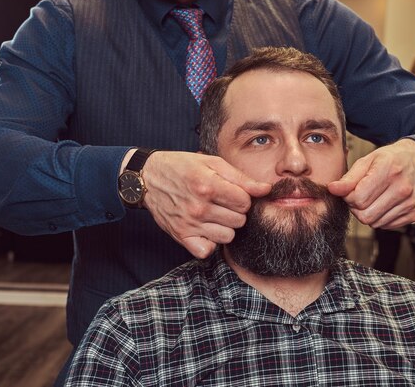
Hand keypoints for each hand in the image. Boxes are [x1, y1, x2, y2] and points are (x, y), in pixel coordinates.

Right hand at [141, 151, 270, 257]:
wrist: (147, 178)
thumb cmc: (182, 167)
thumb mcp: (212, 163)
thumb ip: (241, 178)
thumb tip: (266, 189)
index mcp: (208, 185)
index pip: (245, 202)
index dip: (243, 197)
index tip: (233, 193)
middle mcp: (199, 207)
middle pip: (239, 220)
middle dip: (235, 212)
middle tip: (222, 203)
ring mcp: (190, 224)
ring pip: (228, 237)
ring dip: (225, 227)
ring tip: (214, 215)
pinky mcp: (181, 236)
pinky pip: (207, 251)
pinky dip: (210, 243)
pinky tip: (206, 230)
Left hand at [328, 139, 414, 228]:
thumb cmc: (389, 159)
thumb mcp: (366, 161)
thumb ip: (348, 178)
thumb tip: (332, 189)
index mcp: (389, 170)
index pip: (358, 199)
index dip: (349, 197)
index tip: (352, 190)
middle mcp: (403, 188)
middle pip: (365, 215)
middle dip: (357, 208)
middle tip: (361, 196)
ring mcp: (410, 202)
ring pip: (375, 223)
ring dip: (369, 213)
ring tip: (374, 198)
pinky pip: (386, 226)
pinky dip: (381, 217)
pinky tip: (384, 204)